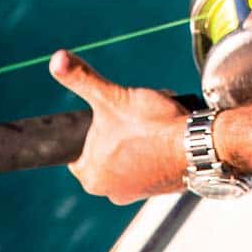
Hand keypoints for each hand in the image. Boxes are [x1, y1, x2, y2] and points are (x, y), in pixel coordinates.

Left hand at [49, 49, 187, 204]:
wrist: (194, 144)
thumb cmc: (152, 125)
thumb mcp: (112, 97)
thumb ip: (82, 79)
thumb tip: (56, 60)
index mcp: (90, 175)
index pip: (80, 146)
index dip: (94, 125)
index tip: (111, 114)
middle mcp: (109, 191)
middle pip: (106, 148)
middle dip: (118, 130)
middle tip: (134, 116)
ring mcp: (135, 192)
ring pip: (127, 154)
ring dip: (136, 139)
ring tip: (151, 124)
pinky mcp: (157, 188)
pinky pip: (148, 163)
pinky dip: (154, 150)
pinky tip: (163, 136)